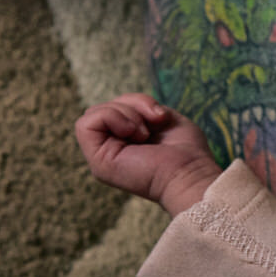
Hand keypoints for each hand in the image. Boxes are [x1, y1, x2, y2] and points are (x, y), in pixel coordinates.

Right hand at [75, 93, 222, 213]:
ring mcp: (101, 157)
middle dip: (131, 104)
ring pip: (92, 112)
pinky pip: (85, 124)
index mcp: (125, 141)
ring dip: (124, 112)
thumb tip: (121, 105)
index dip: (136, 102)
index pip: (114, 107)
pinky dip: (111, 117)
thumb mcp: (161, 117)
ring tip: (144, 133)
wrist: (190, 174)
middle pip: (103, 107)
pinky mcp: (98, 162)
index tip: (159, 117)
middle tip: (153, 123)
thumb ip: (138, 108)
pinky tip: (133, 133)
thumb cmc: (186, 152)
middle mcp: (110, 150)